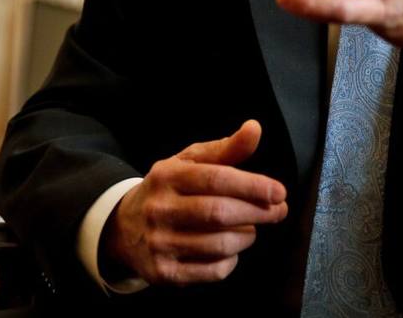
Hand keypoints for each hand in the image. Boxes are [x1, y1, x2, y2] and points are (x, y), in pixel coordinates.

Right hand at [103, 119, 287, 284]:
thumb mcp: (189, 163)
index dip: (252, 186)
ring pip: (219, 245)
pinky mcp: (164, 273)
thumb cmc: (169, 190)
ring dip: (246, 237)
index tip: (279, 192)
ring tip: (251, 228)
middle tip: (278, 211)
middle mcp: (160, 209)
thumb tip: (255, 128)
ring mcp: (160, 244)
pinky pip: (212, 271)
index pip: (216, 179)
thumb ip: (225, 149)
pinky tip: (230, 250)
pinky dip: (231, 261)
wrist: (123, 228)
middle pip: (219, 213)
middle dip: (257, 212)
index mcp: (167, 176)